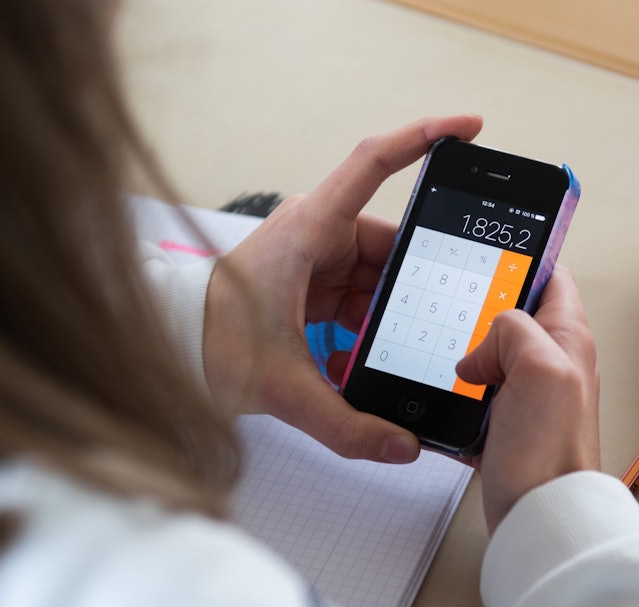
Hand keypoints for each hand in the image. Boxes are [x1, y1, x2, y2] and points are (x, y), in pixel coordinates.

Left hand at [204, 115, 483, 462]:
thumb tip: (401, 446)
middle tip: (455, 307)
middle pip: (392, 241)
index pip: (373, 164)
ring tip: (413, 343)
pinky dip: (376, 319)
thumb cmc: (209, 345)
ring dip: (397, 306)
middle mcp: (314, 232)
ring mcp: (314, 256)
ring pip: (381, 271)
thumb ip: (346, 425)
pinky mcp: (313, 282)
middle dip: (422, 277)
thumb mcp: (283, 390)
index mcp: (308, 229)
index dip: (424, 138)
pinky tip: (382, 350)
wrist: (168, 352)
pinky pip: (363, 292)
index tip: (470, 128)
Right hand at [455, 267, 600, 531]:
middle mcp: (550, 364)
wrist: (538, 519)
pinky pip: (469, 398)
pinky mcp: (501, 427)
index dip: (521, 262)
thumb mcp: (541, 367)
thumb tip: (483, 344)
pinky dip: (451, 398)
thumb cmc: (551, 454)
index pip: (551, 277)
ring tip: (439, 357)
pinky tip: (439, 401)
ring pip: (484, 357)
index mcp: (567, 339)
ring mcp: (525, 397)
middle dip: (476, 313)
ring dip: (459, 357)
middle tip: (452, 313)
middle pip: (508, 316)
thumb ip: (515, 330)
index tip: (486, 256)